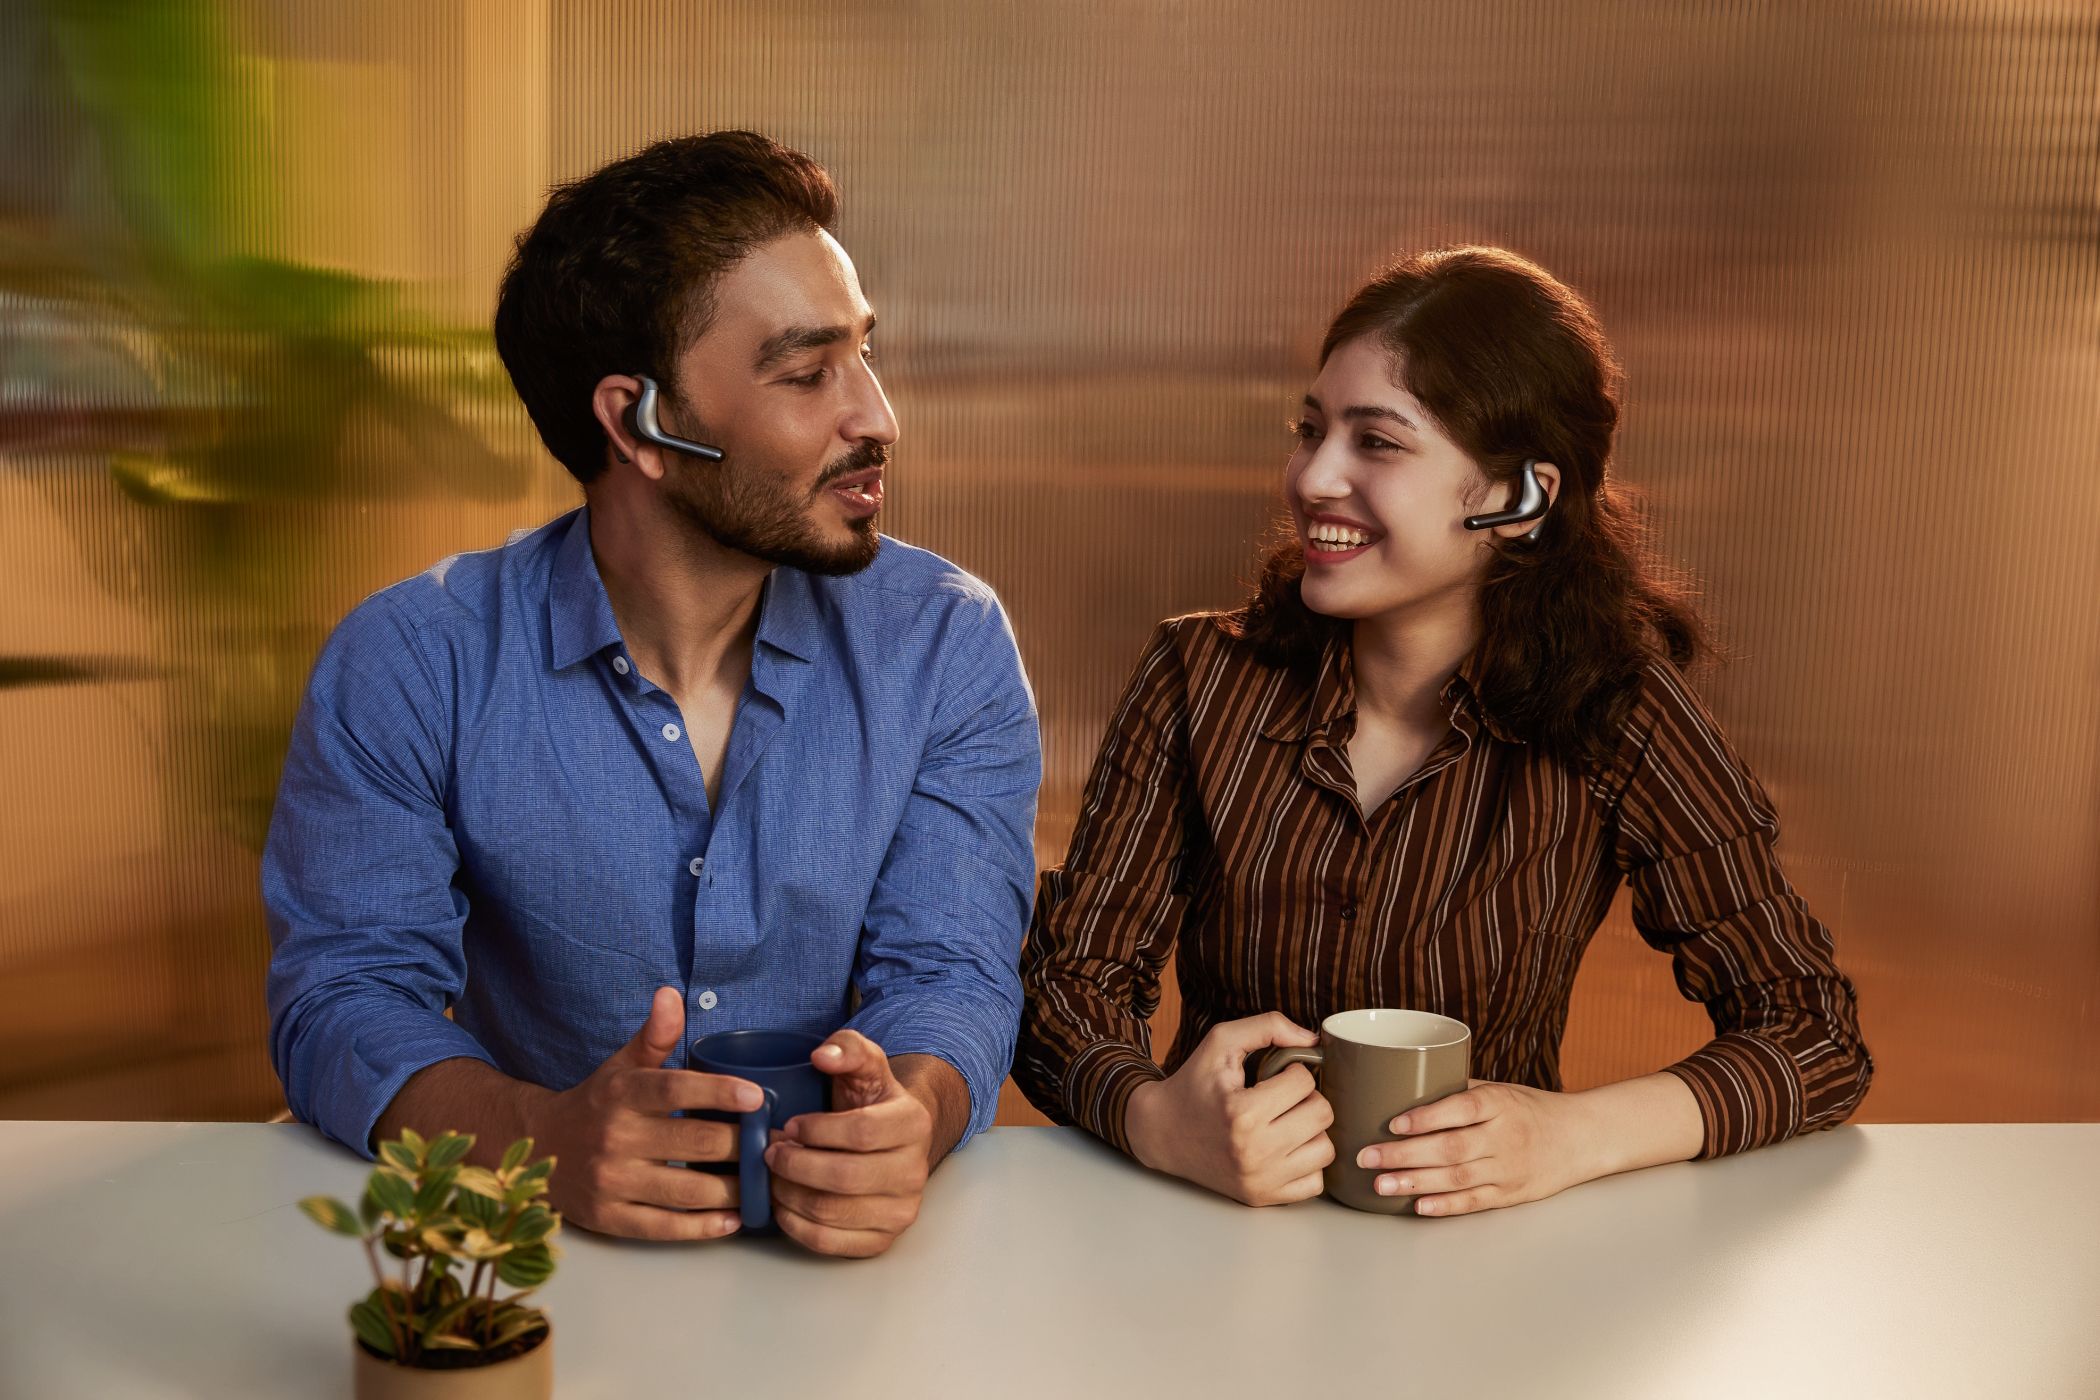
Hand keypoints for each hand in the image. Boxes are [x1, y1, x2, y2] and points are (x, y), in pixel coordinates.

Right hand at [524, 985, 762, 1240]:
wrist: (537, 1148)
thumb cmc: (596, 1103)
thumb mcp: (621, 1066)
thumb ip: (653, 1035)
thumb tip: (671, 993)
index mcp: (622, 1095)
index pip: (675, 1090)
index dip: (718, 1092)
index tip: (757, 1097)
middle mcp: (615, 1138)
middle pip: (693, 1143)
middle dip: (742, 1146)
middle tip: (775, 1145)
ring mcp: (611, 1182)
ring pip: (687, 1191)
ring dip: (733, 1190)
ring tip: (764, 1183)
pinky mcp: (609, 1219)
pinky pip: (664, 1228)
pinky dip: (703, 1227)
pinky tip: (733, 1220)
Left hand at [763, 1030, 933, 1257]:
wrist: (892, 1141)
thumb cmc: (869, 1102)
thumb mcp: (863, 1065)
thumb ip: (846, 1048)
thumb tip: (822, 1055)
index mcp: (913, 1124)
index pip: (861, 1132)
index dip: (816, 1131)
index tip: (789, 1125)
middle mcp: (915, 1171)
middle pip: (844, 1177)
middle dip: (795, 1165)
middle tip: (770, 1152)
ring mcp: (901, 1210)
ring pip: (832, 1212)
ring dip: (789, 1194)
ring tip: (772, 1176)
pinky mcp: (882, 1240)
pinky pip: (830, 1243)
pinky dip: (796, 1226)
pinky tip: (783, 1205)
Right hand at [1122, 1013, 1334, 1206]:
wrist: (1162, 1131)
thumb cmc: (1194, 1085)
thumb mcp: (1221, 1042)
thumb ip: (1268, 1026)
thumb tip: (1313, 1040)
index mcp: (1242, 1112)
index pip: (1305, 1083)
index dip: (1294, 1071)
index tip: (1275, 1076)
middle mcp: (1254, 1151)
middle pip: (1322, 1115)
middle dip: (1307, 1098)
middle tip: (1284, 1097)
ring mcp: (1260, 1179)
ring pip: (1324, 1149)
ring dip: (1311, 1131)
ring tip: (1287, 1121)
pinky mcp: (1262, 1197)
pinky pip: (1314, 1182)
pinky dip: (1307, 1163)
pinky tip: (1287, 1147)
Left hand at [1355, 1080, 1592, 1216]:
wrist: (1582, 1138)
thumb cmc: (1531, 1108)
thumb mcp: (1501, 1090)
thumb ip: (1459, 1093)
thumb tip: (1403, 1089)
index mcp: (1500, 1104)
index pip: (1460, 1109)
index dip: (1426, 1117)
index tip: (1393, 1123)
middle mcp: (1505, 1137)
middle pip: (1450, 1148)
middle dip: (1404, 1155)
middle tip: (1366, 1157)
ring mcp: (1509, 1169)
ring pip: (1457, 1178)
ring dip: (1415, 1183)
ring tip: (1380, 1184)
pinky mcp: (1511, 1194)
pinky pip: (1474, 1202)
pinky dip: (1445, 1206)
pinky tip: (1419, 1206)